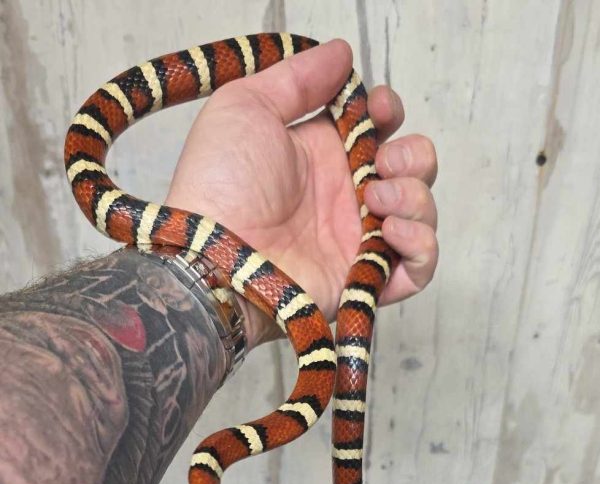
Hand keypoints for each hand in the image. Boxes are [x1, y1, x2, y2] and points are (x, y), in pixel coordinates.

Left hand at [166, 39, 437, 349]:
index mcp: (322, 154)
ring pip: (420, 214)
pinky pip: (417, 270)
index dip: (389, 114)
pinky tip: (391, 229)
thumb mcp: (247, 106)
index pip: (379, 129)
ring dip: (415, 196)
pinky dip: (420, 246)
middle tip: (380, 163)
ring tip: (376, 198)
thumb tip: (342, 53)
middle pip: (411, 170)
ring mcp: (355, 239)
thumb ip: (298, 78)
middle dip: (412, 156)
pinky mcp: (360, 278)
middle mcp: (344, 196)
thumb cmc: (218, 182)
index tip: (378, 109)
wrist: (212, 252)